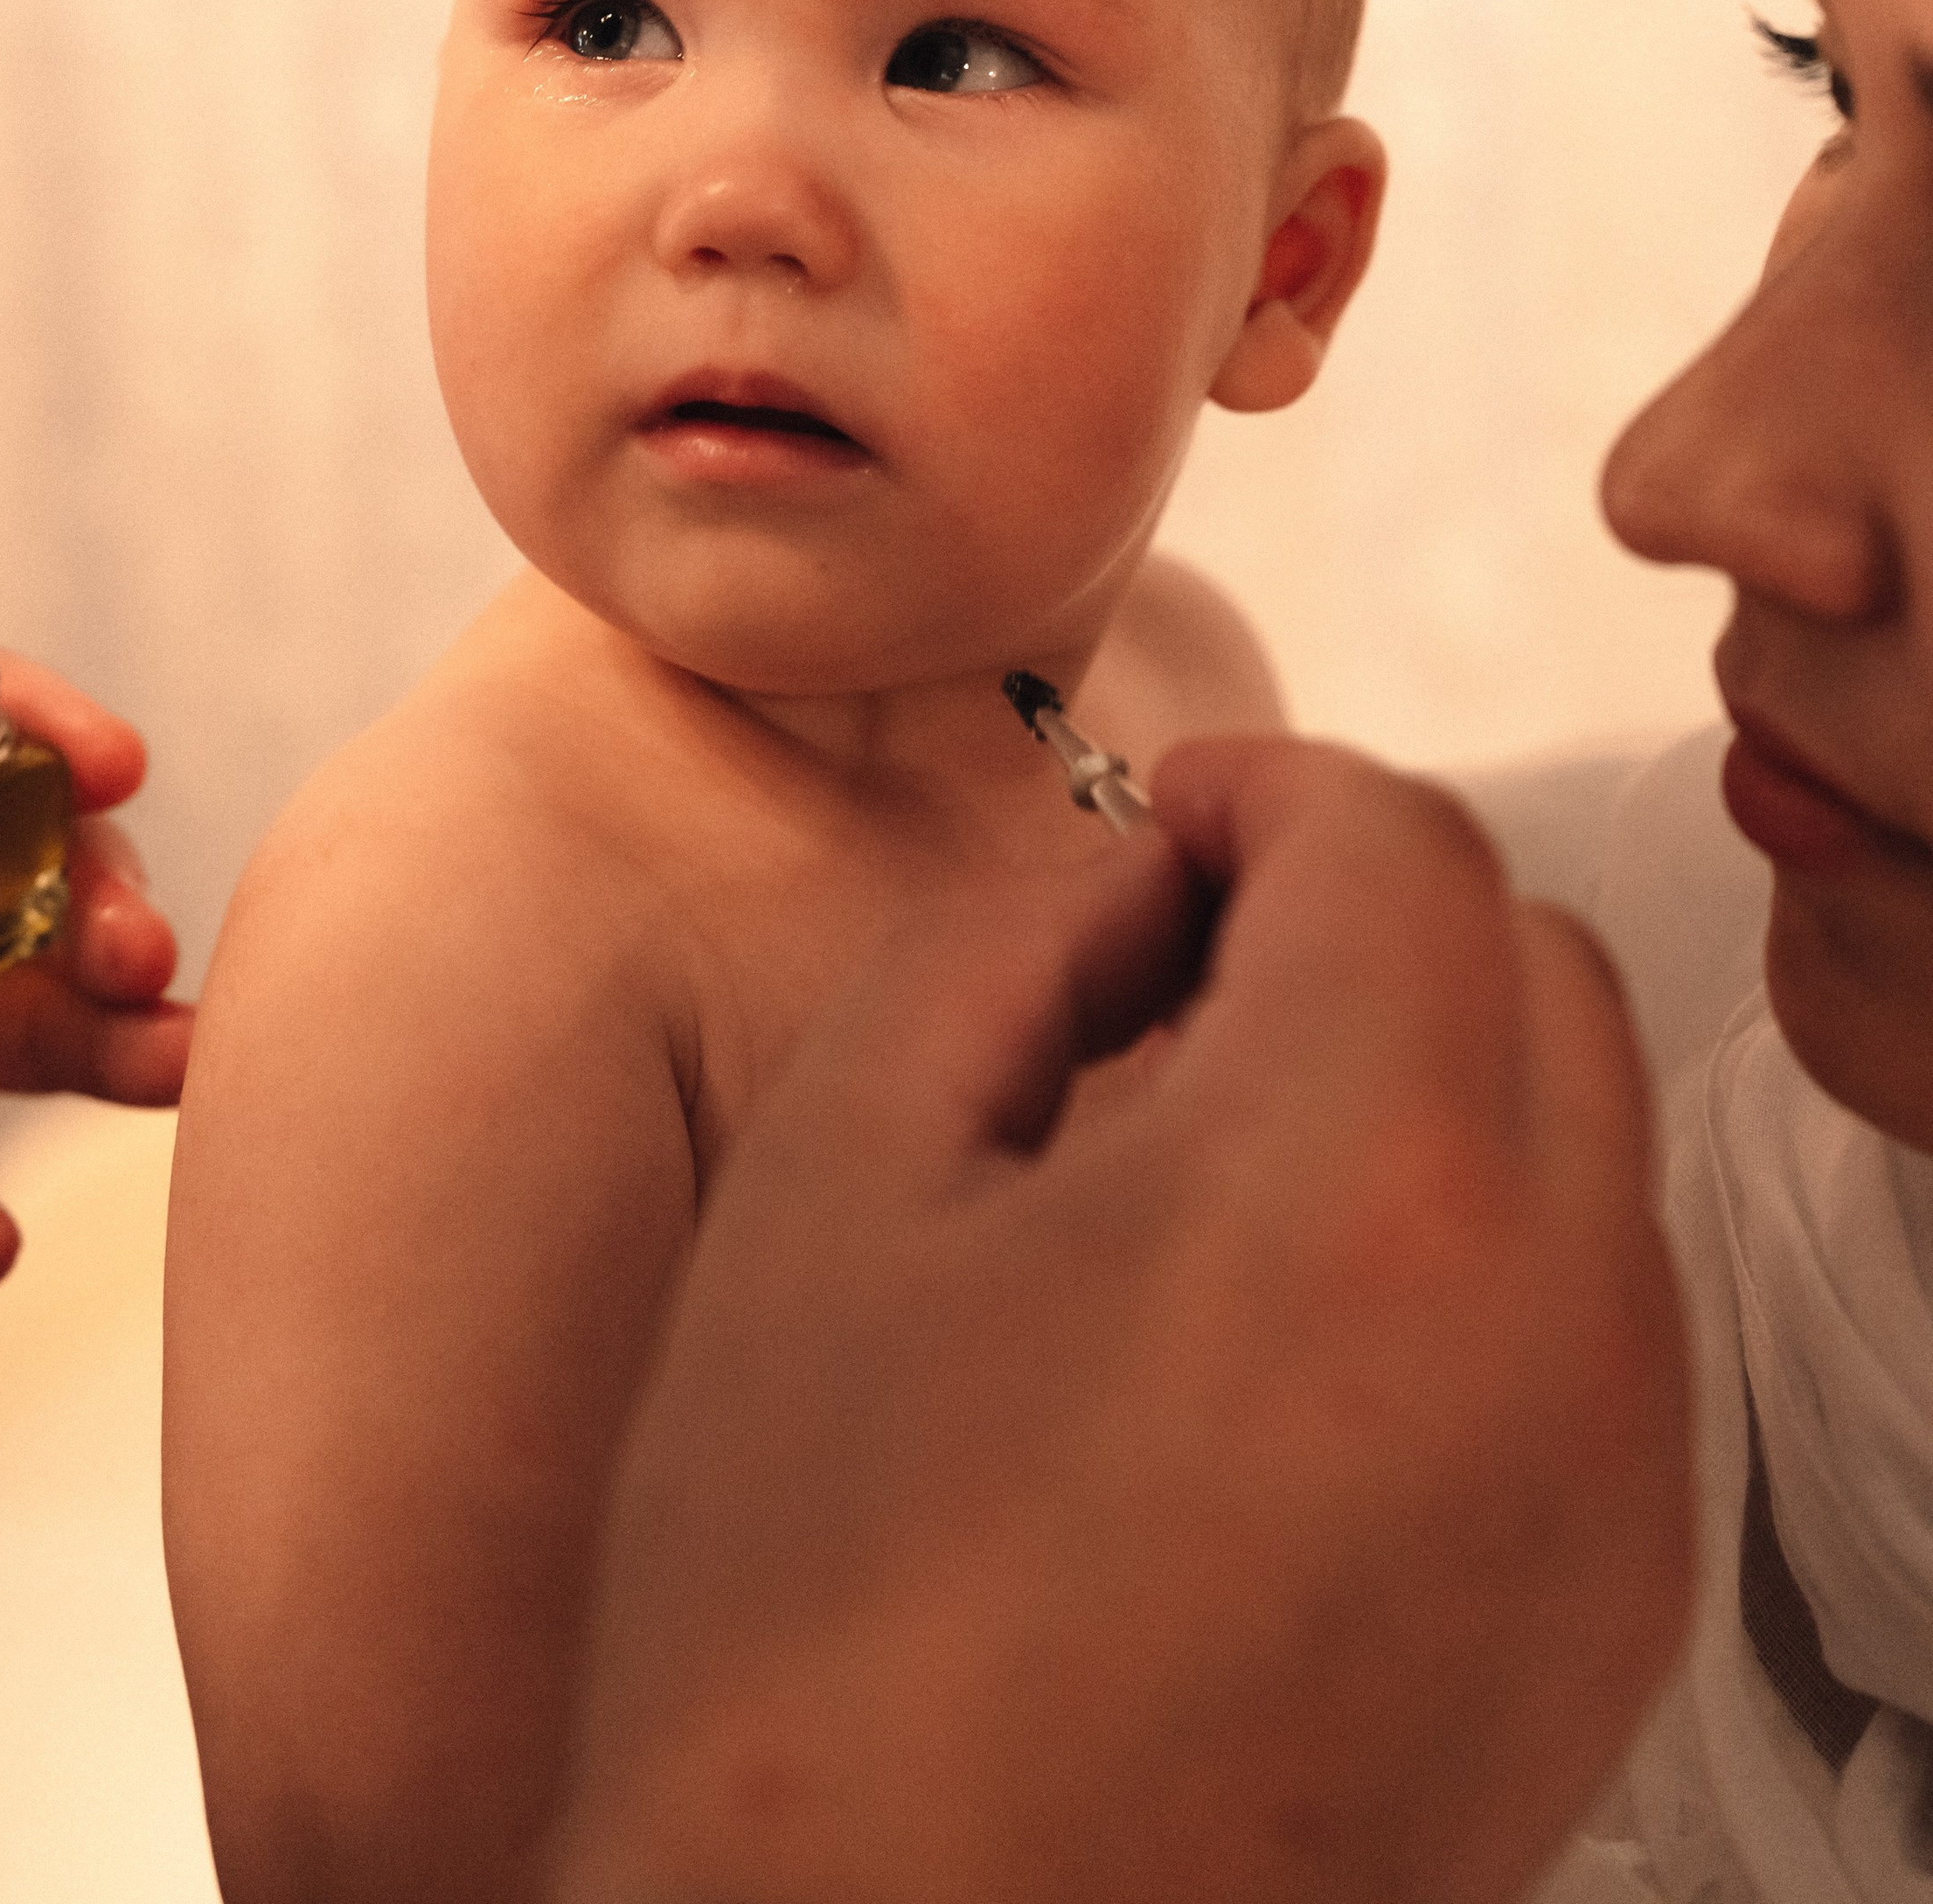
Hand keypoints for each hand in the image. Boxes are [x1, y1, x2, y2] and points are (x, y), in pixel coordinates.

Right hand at [552, 738, 1691, 1903]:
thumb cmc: (812, 1625)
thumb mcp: (837, 1174)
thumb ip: (1010, 941)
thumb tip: (1143, 890)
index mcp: (1353, 1183)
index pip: (1400, 846)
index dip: (1266, 793)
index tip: (1167, 827)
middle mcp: (1550, 1330)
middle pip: (1529, 968)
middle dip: (1364, 917)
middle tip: (1182, 974)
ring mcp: (1607, 1496)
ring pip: (1584, 1141)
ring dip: (1427, 1081)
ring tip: (1211, 1171)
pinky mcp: (1608, 1626)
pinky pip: (1595, 1329)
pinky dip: (1477, 1255)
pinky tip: (1281, 1339)